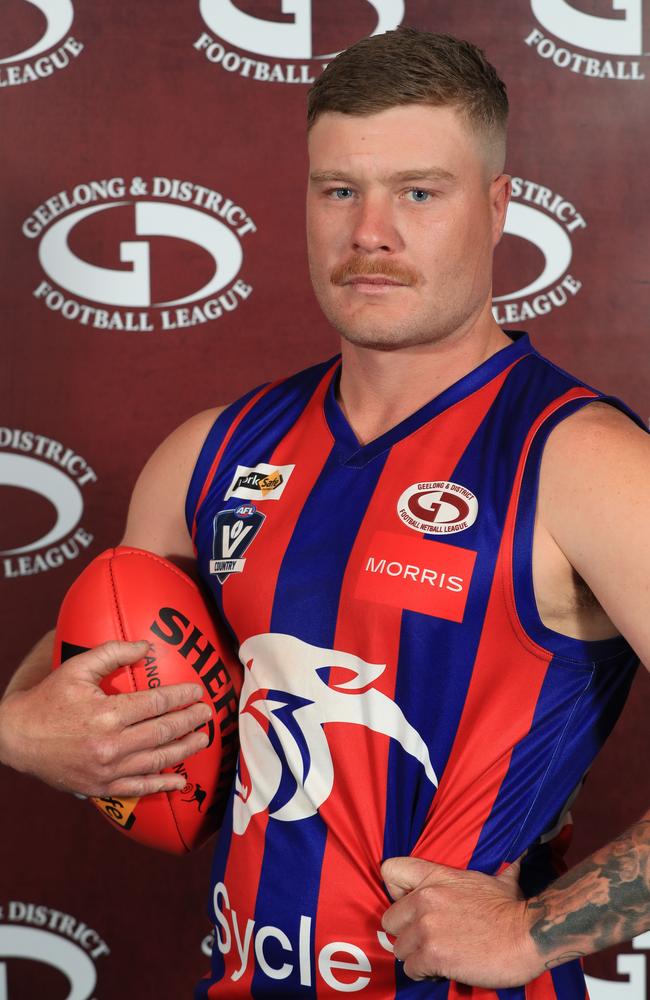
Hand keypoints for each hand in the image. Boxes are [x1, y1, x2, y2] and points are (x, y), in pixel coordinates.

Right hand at [0, 640, 211, 796]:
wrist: (16, 738)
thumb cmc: (48, 699)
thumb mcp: (76, 668)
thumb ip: (113, 652)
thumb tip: (147, 646)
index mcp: (107, 713)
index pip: (157, 703)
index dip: (181, 695)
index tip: (197, 691)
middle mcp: (110, 744)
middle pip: (163, 731)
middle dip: (190, 721)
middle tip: (208, 713)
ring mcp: (107, 770)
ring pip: (157, 760)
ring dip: (185, 749)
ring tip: (202, 738)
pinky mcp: (101, 787)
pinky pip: (139, 787)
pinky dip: (161, 785)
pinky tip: (179, 780)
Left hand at [380, 856, 540, 987]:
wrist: (526, 935)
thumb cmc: (511, 909)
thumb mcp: (495, 880)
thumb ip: (493, 871)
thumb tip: (514, 862)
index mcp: (435, 876)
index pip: (390, 870)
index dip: (395, 890)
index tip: (409, 905)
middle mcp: (425, 899)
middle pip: (390, 920)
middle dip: (406, 932)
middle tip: (425, 940)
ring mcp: (427, 927)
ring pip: (399, 948)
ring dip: (415, 956)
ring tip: (436, 957)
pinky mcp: (433, 955)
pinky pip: (411, 968)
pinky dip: (424, 972)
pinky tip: (441, 969)